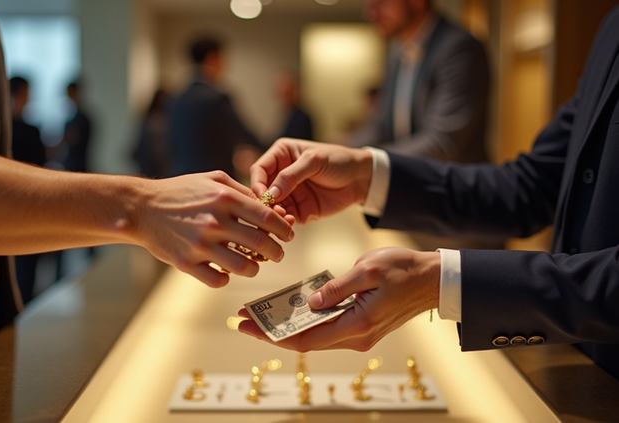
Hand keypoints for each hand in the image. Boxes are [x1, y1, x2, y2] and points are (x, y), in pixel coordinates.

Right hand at [133, 171, 294, 286]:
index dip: (284, 228)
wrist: (142, 208)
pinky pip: (218, 280)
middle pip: (261, 244)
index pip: (267, 217)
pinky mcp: (186, 263)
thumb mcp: (213, 180)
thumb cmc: (181, 192)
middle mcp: (215, 222)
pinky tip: (226, 270)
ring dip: (255, 268)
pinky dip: (227, 278)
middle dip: (276, 252)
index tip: (288, 234)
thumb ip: (242, 191)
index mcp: (224, 198)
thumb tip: (269, 206)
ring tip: (254, 265)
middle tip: (277, 254)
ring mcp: (200, 244)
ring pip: (244, 267)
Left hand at [237, 247, 439, 350]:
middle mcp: (356, 336)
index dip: (273, 334)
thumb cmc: (404, 270)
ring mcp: (359, 334)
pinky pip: (327, 328)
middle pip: (305, 340)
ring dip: (287, 326)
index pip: (305, 337)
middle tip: (243, 319)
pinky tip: (290, 310)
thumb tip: (310, 302)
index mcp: (356, 325)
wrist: (434, 279)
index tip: (247, 324)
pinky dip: (306, 321)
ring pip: (314, 336)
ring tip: (261, 314)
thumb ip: (336, 289)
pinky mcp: (361, 326)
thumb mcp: (367, 270)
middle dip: (272, 331)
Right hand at [250, 138, 372, 223]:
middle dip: (264, 202)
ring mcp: (289, 194)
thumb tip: (270, 194)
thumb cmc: (339, 161)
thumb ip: (291, 175)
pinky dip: (286, 222)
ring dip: (274, 214)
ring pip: (272, 207)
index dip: (257, 183)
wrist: (362, 178)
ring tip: (283, 217)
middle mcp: (281, 175)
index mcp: (281, 155)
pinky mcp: (299, 210)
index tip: (261, 195)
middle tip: (271, 210)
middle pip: (262, 191)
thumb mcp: (314, 161)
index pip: (259, 169)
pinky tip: (291, 222)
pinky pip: (286, 218)